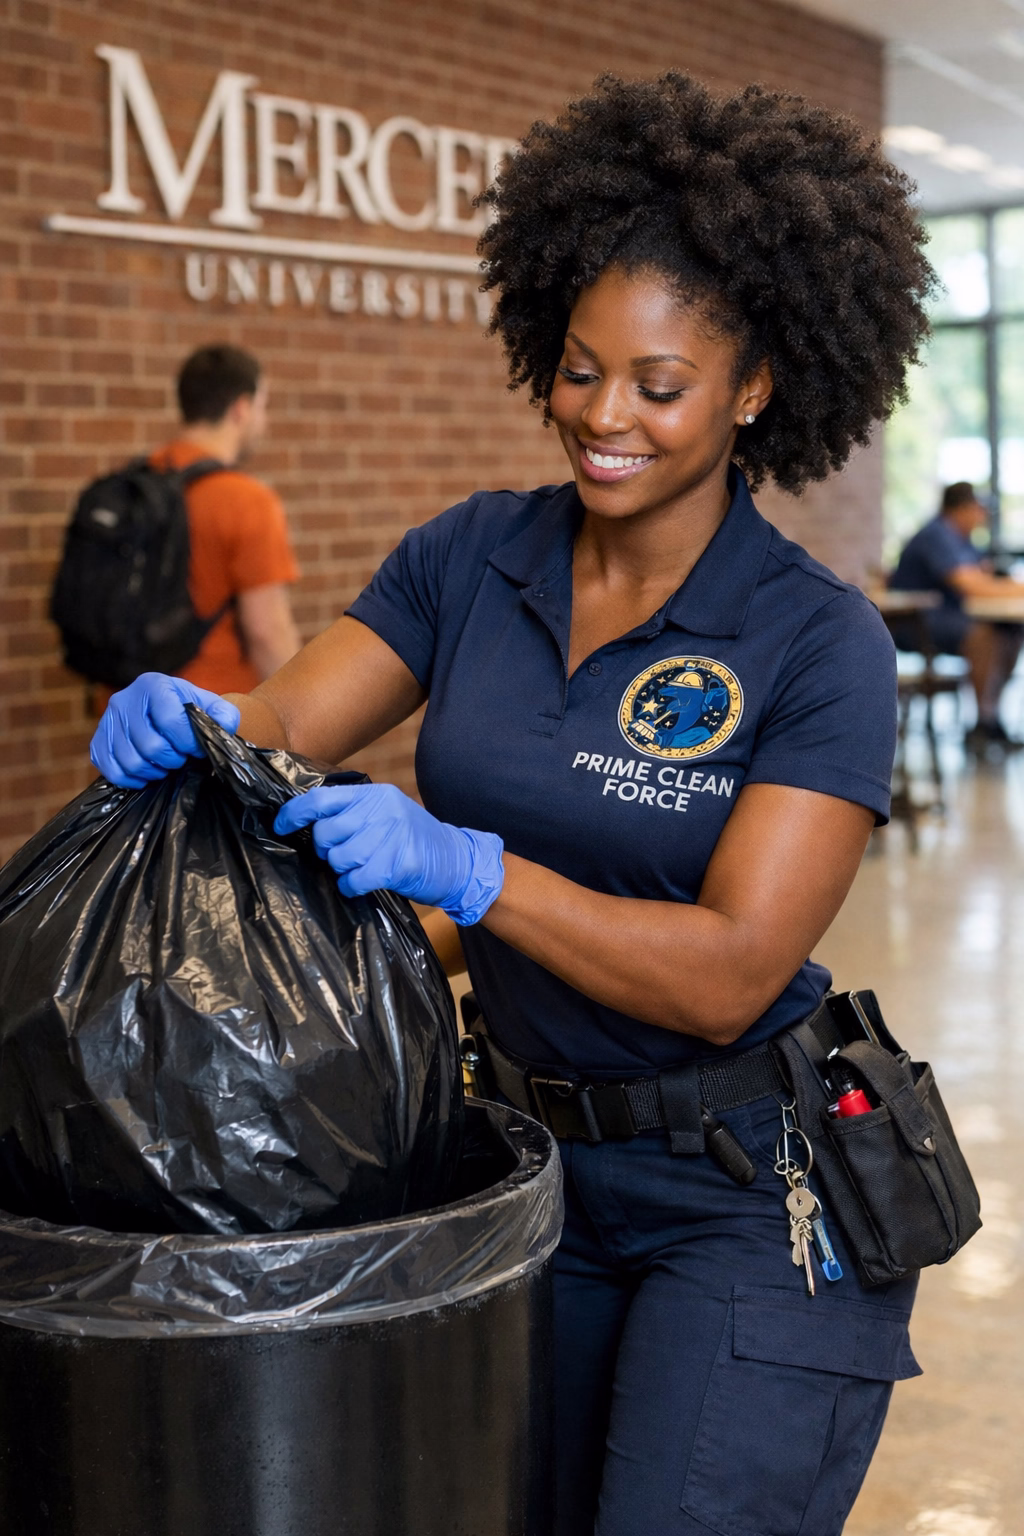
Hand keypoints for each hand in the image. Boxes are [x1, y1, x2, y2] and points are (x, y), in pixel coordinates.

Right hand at [90, 673, 240, 787]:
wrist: (161, 710)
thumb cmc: (187, 709)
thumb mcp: (210, 705)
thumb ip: (224, 715)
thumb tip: (224, 727)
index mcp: (153, 685)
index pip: (171, 721)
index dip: (188, 742)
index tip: (196, 748)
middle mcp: (125, 699)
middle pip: (150, 745)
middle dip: (172, 759)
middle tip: (180, 759)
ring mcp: (107, 720)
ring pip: (131, 761)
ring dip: (154, 771)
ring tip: (165, 766)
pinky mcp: (98, 740)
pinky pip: (111, 770)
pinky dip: (131, 779)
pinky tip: (146, 774)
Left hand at [274, 783, 503, 925]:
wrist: (457, 861)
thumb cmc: (413, 841)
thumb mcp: (386, 814)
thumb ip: (353, 813)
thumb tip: (308, 822)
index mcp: (374, 795)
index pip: (322, 798)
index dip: (295, 813)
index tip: (279, 826)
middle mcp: (382, 811)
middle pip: (326, 832)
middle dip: (327, 851)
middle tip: (341, 857)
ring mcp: (392, 836)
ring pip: (339, 857)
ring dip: (341, 870)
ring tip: (357, 870)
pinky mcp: (399, 863)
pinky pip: (356, 878)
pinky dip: (352, 886)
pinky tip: (360, 884)